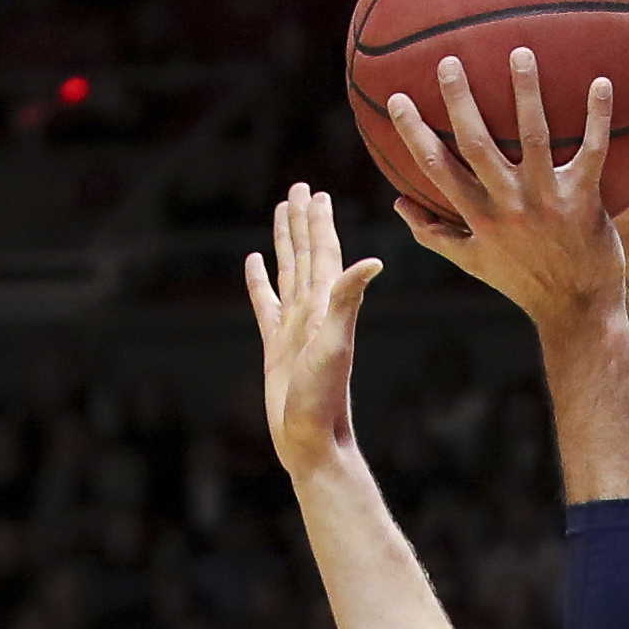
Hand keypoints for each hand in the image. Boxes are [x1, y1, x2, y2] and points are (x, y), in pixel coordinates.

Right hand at [245, 186, 381, 478]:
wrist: (312, 440)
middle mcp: (313, 312)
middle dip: (303, 220)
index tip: (315, 191)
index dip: (319, 222)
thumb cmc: (324, 399)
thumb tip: (374, 261)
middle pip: (307, 254)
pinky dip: (260, 281)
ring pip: (288, 272)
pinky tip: (254, 262)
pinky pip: (265, 303)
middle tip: (299, 187)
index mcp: (327, 306)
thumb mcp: (336, 344)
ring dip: (286, 242)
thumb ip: (349, 301)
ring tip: (282, 211)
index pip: (324, 253)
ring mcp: (294, 327)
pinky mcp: (275, 346)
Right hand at [389, 52, 622, 332]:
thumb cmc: (525, 283)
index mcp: (479, 219)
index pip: (437, 170)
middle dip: (460, 103)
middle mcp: (509, 207)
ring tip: (521, 51)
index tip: (396, 98)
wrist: (578, 311)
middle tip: (448, 60)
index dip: (415, 134)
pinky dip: (599, 118)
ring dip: (527, 93)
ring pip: (534, 138)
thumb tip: (398, 205)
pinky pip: (593, 153)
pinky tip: (602, 82)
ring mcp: (547, 202)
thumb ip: (435, 234)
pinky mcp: (584, 201)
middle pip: (478, 146)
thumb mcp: (474, 264)